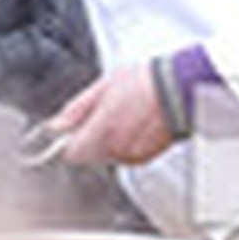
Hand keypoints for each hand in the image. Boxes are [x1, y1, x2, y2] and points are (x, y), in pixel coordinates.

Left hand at [47, 65, 172, 164]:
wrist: (181, 88)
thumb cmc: (146, 81)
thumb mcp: (103, 87)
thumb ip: (77, 110)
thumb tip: (57, 125)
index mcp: (102, 130)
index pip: (72, 153)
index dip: (70, 140)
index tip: (71, 130)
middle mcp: (117, 149)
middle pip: (89, 155)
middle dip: (90, 138)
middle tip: (102, 114)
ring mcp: (133, 155)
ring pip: (108, 155)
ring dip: (108, 141)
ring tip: (123, 116)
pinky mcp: (147, 157)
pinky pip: (126, 155)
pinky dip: (126, 143)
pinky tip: (136, 124)